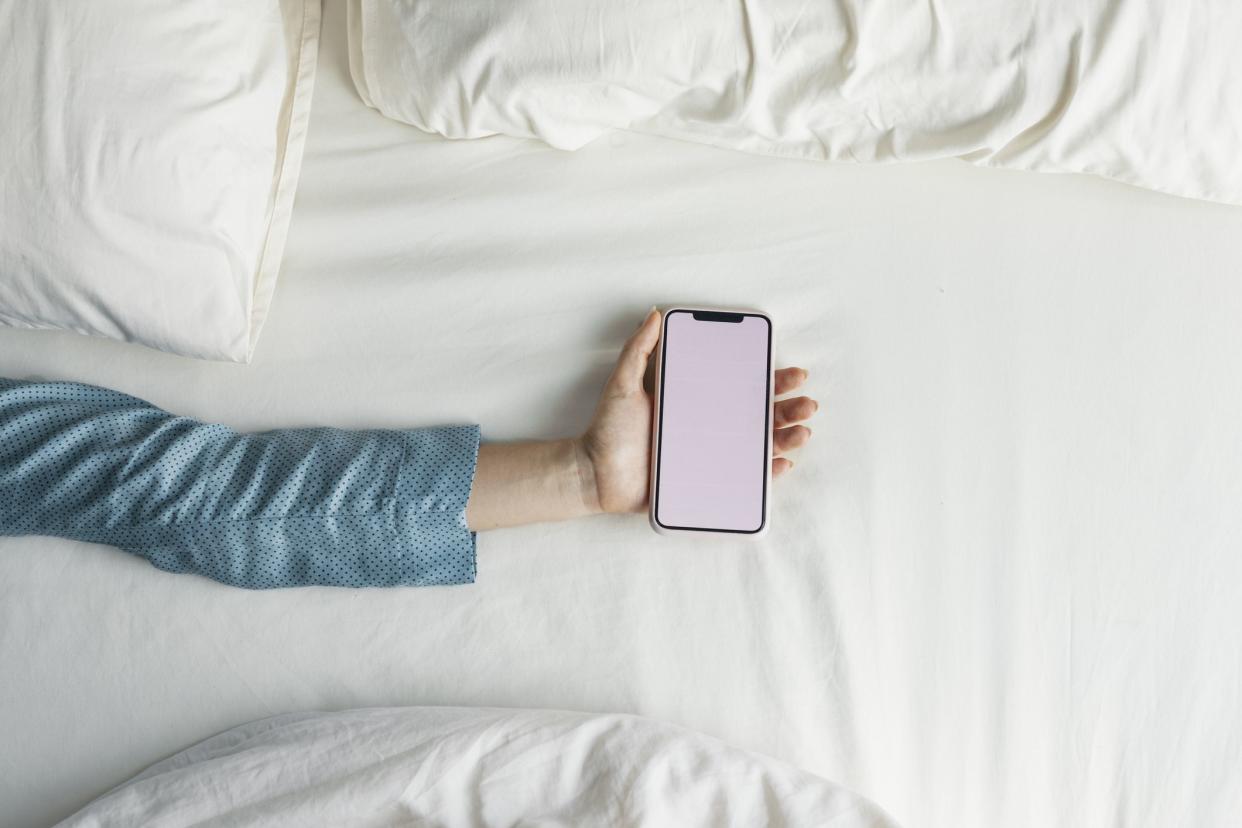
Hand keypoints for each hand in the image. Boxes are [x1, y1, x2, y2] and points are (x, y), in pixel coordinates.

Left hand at [580, 308, 817, 514]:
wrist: (593, 475)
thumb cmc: (607, 430)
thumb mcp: (622, 384)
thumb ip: (639, 350)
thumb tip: (655, 313)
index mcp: (696, 400)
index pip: (742, 386)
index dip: (771, 379)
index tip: (793, 372)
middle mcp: (708, 425)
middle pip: (759, 414)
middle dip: (789, 408)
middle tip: (806, 403)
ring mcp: (709, 454)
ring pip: (759, 445)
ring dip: (786, 438)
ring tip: (802, 431)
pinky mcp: (705, 482)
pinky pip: (745, 479)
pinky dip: (766, 473)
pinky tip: (780, 463)